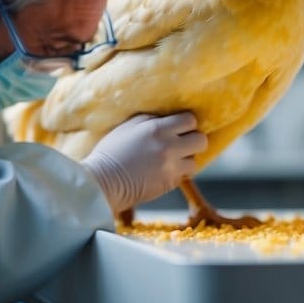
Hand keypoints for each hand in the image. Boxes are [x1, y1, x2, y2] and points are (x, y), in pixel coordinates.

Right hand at [81, 112, 206, 213]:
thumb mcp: (128, 126)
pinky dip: (177, 173)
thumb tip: (168, 118)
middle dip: (193, 140)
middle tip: (182, 142)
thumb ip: (151, 120)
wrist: (102, 182)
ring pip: (195, 161)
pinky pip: (183, 176)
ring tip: (171, 159)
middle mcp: (169, 148)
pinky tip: (163, 170)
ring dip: (186, 159)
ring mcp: (171, 168)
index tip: (179, 126)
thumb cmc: (111, 152)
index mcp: (157, 129)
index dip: (186, 123)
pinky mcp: (169, 184)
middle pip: (201, 140)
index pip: (190, 120)